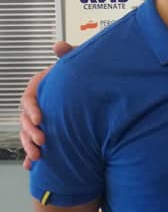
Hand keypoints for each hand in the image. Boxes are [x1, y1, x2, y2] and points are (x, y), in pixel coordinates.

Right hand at [20, 40, 72, 169]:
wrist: (97, 88)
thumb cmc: (85, 74)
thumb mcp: (78, 63)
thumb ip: (69, 55)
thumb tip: (59, 45)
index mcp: (41, 86)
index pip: (29, 98)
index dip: (32, 109)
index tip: (40, 119)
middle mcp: (38, 103)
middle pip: (26, 119)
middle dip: (30, 133)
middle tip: (42, 141)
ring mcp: (41, 117)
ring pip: (27, 133)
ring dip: (29, 146)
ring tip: (37, 157)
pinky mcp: (47, 129)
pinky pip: (35, 143)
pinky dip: (31, 155)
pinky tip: (31, 166)